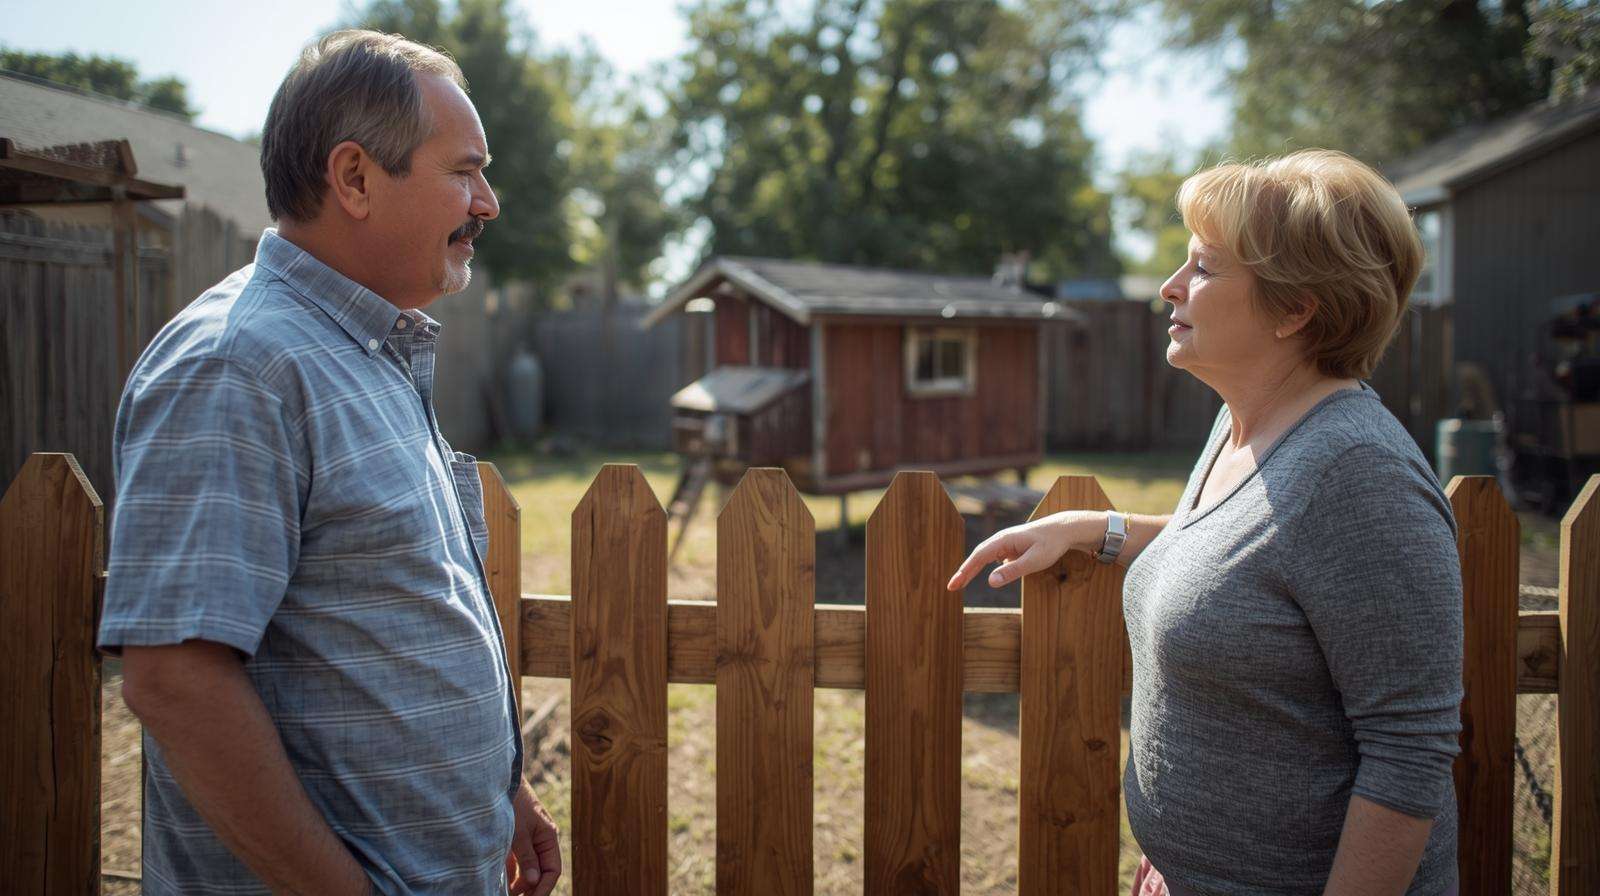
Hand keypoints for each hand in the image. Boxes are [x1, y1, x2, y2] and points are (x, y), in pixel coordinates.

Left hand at [506, 777, 560, 895]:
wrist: (501, 780)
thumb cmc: (513, 803)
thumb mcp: (519, 832)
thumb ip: (527, 857)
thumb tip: (534, 881)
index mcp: (548, 838)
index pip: (553, 870)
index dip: (543, 888)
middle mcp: (541, 841)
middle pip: (541, 872)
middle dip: (531, 889)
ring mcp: (528, 840)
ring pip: (528, 869)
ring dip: (519, 883)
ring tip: (507, 893)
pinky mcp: (515, 839)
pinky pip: (516, 862)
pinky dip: (511, 873)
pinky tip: (502, 882)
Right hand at [946, 511, 1102, 590]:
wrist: (1063, 529)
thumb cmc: (1051, 544)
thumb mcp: (1034, 561)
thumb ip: (1012, 571)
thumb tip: (990, 582)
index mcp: (1003, 540)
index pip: (978, 557)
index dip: (964, 571)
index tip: (953, 584)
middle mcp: (1001, 540)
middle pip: (977, 556)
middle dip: (963, 572)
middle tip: (951, 587)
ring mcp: (1005, 544)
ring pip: (984, 557)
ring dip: (971, 570)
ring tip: (960, 583)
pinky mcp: (1011, 548)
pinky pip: (992, 558)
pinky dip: (982, 567)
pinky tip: (979, 574)